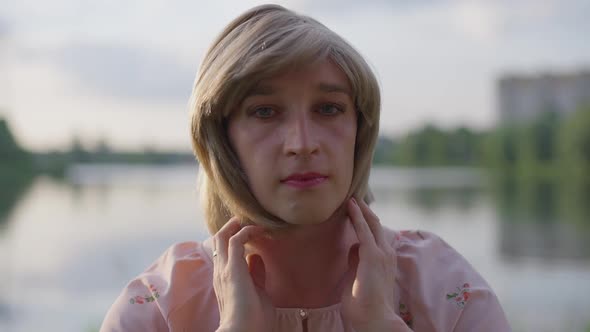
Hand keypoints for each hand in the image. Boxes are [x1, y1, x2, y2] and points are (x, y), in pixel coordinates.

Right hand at [213, 218, 273, 331]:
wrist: (243, 331)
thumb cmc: (252, 319)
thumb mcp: (257, 291)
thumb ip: (255, 274)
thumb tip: (256, 257)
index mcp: (224, 279)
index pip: (222, 252)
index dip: (232, 238)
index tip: (249, 232)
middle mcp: (220, 272)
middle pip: (217, 240)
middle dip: (230, 227)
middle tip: (245, 220)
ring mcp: (224, 269)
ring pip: (222, 236)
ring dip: (237, 225)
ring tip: (252, 220)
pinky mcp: (233, 268)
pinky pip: (236, 240)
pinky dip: (247, 231)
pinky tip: (259, 230)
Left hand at [341, 198, 409, 330]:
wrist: (374, 318)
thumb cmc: (364, 304)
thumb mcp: (359, 277)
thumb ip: (357, 261)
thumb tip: (352, 247)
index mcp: (385, 260)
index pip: (376, 234)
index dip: (367, 221)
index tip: (358, 209)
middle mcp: (387, 253)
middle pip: (376, 225)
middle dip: (365, 210)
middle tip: (354, 197)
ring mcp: (381, 253)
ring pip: (371, 223)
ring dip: (361, 209)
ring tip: (350, 197)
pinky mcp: (372, 255)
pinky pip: (363, 229)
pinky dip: (357, 215)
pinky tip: (350, 205)